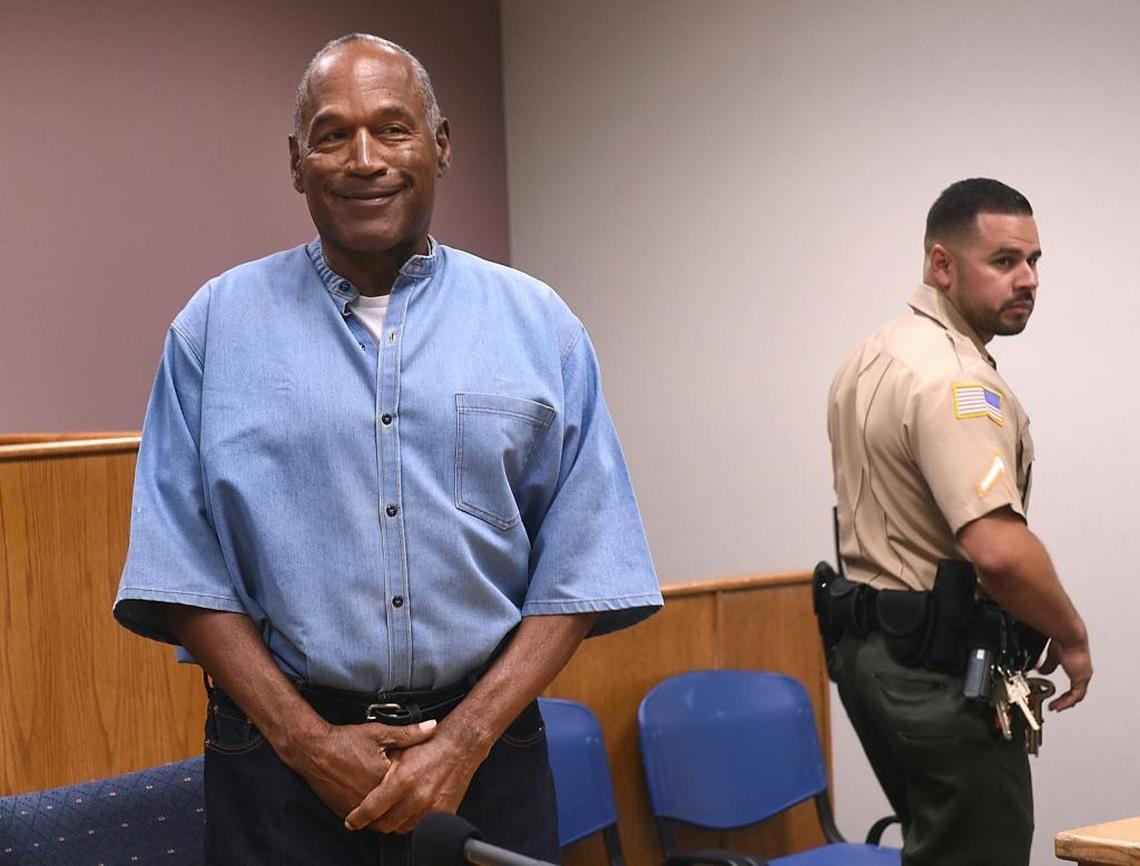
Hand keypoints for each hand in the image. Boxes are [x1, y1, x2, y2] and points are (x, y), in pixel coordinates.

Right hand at [290, 719, 437, 818]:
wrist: (314, 750)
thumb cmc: (346, 741)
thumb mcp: (380, 732)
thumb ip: (408, 733)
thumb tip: (433, 726)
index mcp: (384, 778)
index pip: (409, 786)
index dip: (414, 778)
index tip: (417, 770)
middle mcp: (371, 797)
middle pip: (396, 803)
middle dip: (402, 795)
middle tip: (404, 783)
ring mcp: (357, 807)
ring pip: (381, 815)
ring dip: (387, 807)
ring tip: (390, 791)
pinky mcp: (345, 811)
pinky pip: (364, 818)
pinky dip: (371, 811)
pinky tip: (373, 795)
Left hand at [343, 727, 483, 833]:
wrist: (460, 746)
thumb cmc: (430, 746)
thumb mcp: (399, 751)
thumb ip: (380, 771)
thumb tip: (361, 786)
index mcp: (402, 780)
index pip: (372, 810)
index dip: (358, 818)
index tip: (352, 821)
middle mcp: (417, 797)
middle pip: (385, 824)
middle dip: (375, 822)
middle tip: (371, 816)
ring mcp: (431, 807)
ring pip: (402, 828)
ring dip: (394, 822)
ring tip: (391, 810)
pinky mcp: (443, 813)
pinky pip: (420, 826)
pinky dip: (411, 820)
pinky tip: (408, 809)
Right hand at [1038, 639, 1091, 710]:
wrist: (1069, 636)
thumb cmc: (1063, 639)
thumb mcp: (1053, 655)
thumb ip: (1049, 665)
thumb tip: (1042, 670)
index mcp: (1077, 665)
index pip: (1074, 682)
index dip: (1066, 691)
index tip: (1057, 695)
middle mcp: (1082, 671)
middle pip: (1076, 692)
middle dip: (1065, 700)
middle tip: (1056, 705)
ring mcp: (1082, 675)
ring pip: (1076, 696)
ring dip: (1065, 702)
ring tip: (1056, 707)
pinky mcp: (1080, 678)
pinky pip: (1075, 696)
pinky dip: (1066, 702)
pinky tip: (1059, 705)